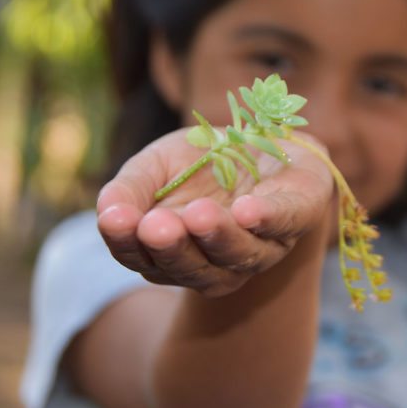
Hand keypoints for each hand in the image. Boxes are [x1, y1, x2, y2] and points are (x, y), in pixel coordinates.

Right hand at [96, 128, 333, 296]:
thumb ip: (131, 189)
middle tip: (156, 226)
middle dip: (175, 248)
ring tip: (199, 215)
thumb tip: (106, 212)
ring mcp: (261, 247)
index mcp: (175, 253)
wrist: (266, 138)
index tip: (115, 221)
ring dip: (219, 237)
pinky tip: (247, 210)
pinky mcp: (300, 215)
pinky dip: (267, 218)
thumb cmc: (203, 162)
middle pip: (193, 269)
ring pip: (239, 256)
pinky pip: (285, 222)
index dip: (127, 243)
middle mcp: (217, 263)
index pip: (144, 260)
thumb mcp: (156, 165)